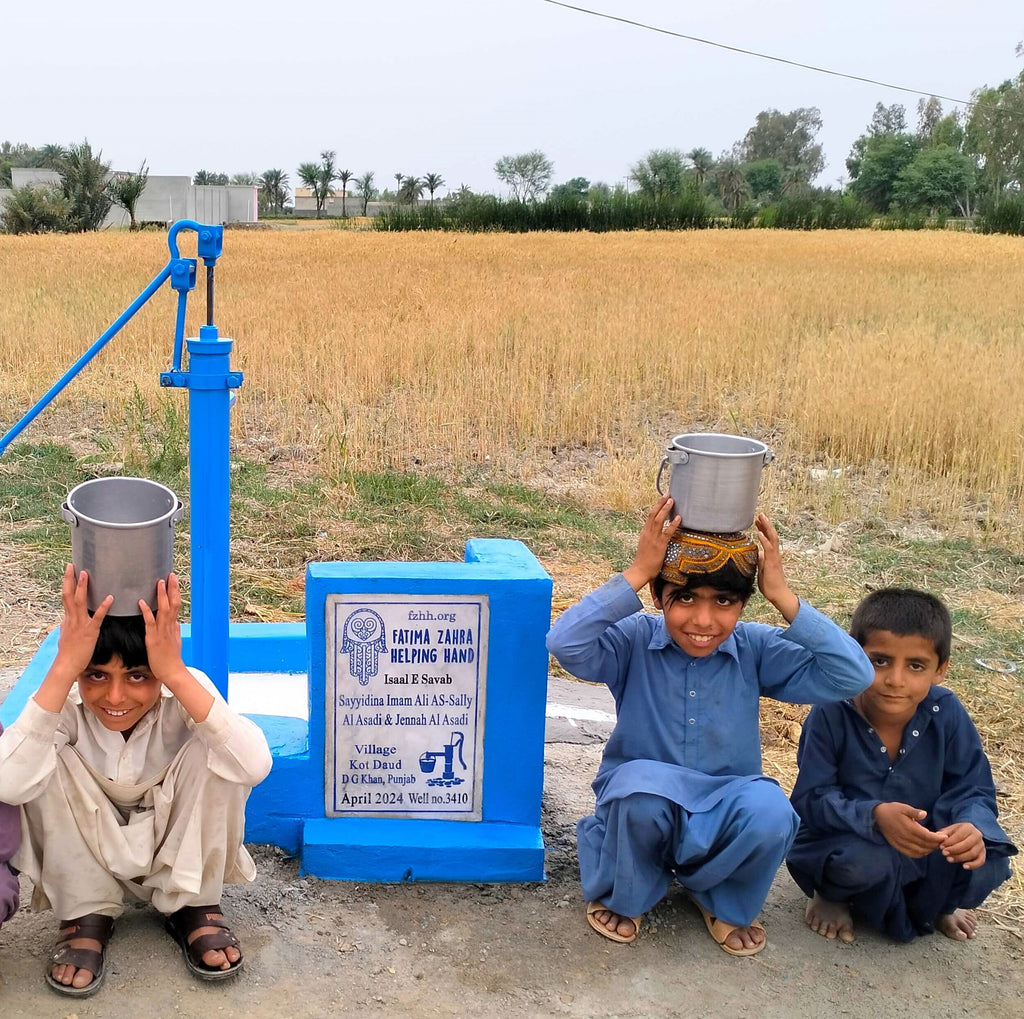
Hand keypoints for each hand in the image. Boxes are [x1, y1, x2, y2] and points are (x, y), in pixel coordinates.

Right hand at [34, 565, 113, 712]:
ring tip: (86, 574)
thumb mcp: (66, 635)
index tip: (69, 571)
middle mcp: (71, 619)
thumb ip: (68, 625)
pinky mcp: (89, 632)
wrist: (66, 665)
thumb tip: (65, 619)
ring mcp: (80, 624)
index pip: (66, 597)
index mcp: (67, 618)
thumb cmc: (69, 652)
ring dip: (83, 587)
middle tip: (72, 565)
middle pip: (69, 595)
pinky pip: (97, 617)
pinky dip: (103, 607)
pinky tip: (110, 598)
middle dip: (70, 580)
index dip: (67, 584)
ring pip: (80, 602)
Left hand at [139, 574, 188, 686]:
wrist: (172, 671)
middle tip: (170, 575)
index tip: (173, 580)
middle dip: (172, 589)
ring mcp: (162, 632)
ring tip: (159, 582)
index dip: (175, 592)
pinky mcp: (153, 639)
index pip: (176, 604)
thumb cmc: (172, 658)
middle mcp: (169, 626)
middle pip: (172, 603)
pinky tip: (141, 602)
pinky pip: (149, 623)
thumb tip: (176, 622)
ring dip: (161, 595)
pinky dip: (146, 611)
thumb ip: (174, 630)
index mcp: (173, 626)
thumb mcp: (176, 641)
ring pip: (163, 610)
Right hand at [622, 495, 680, 591]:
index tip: (662, 499)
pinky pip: (667, 532)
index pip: (650, 517)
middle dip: (660, 503)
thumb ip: (650, 538)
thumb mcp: (645, 546)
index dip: (656, 507)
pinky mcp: (660, 545)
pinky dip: (673, 524)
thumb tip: (656, 534)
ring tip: (672, 501)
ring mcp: (653, 538)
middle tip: (667, 494)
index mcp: (644, 533)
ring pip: (658, 520)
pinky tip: (679, 518)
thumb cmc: (643, 561)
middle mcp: (647, 533)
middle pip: (653, 514)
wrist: (640, 570)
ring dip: (665, 509)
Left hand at [753, 513, 798, 621]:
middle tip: (760, 514)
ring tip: (761, 518)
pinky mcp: (772, 562)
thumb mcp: (762, 568)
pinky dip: (764, 540)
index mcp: (772, 555)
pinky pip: (769, 549)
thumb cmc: (770, 583)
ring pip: (772, 538)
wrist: (778, 594)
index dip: (763, 529)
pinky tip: (759, 533)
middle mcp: (775, 554)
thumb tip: (758, 553)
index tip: (757, 520)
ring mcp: (774, 557)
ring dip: (766, 527)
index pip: (768, 538)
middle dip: (766, 524)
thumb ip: (761, 560)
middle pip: (771, 535)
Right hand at [873, 802, 947, 857]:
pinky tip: (924, 850)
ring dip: (929, 850)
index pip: (927, 836)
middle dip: (935, 844)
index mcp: (908, 827)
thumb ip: (914, 812)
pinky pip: (912, 854)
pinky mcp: (898, 846)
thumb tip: (924, 814)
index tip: (944, 837)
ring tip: (934, 845)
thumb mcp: (903, 807)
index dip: (937, 838)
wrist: (877, 816)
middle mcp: (905, 837)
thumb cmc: (892, 810)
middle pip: (925, 845)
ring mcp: (901, 843)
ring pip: (920, 851)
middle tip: (942, 841)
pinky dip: (920, 854)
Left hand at [937, 822, 986, 869]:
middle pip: (966, 845)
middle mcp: (977, 835)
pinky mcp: (983, 854)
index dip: (949, 842)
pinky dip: (973, 865)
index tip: (941, 847)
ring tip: (949, 859)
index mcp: (968, 827)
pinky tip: (964, 866)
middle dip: (954, 850)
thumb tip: (938, 837)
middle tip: (944, 853)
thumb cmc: (956, 833)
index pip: (959, 836)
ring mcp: (981, 845)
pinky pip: (981, 861)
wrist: (968, 834)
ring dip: (960, 858)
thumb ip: (944, 833)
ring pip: (972, 853)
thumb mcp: (950, 830)